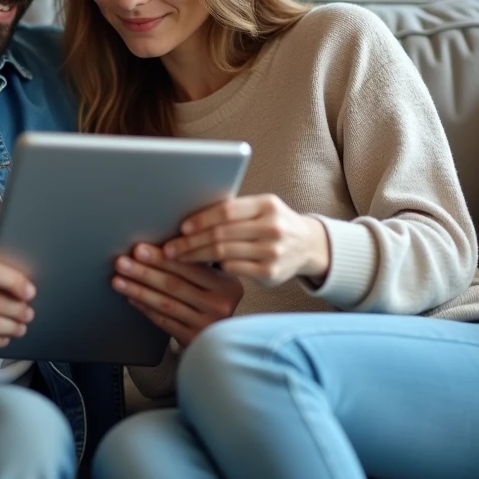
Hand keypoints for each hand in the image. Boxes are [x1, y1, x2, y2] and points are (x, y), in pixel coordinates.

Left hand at [112, 243, 243, 346]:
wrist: (228, 338)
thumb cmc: (218, 299)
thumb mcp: (220, 280)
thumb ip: (198, 264)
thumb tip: (160, 245)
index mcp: (226, 285)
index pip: (189, 268)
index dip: (162, 258)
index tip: (140, 249)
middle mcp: (218, 305)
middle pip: (174, 285)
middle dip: (144, 272)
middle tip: (123, 262)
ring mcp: (205, 324)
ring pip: (165, 304)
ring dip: (138, 290)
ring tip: (119, 280)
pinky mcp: (192, 339)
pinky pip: (164, 321)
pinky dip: (145, 308)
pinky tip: (132, 298)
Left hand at [163, 194, 330, 287]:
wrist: (308, 244)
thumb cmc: (273, 223)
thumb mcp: (261, 208)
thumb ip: (234, 210)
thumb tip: (190, 215)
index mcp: (267, 205)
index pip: (228, 210)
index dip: (202, 219)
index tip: (182, 227)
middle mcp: (272, 227)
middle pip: (222, 234)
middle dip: (191, 242)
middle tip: (170, 247)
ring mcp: (273, 251)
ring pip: (224, 254)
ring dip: (195, 256)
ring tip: (177, 257)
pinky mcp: (270, 273)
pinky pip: (233, 269)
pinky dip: (214, 268)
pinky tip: (199, 267)